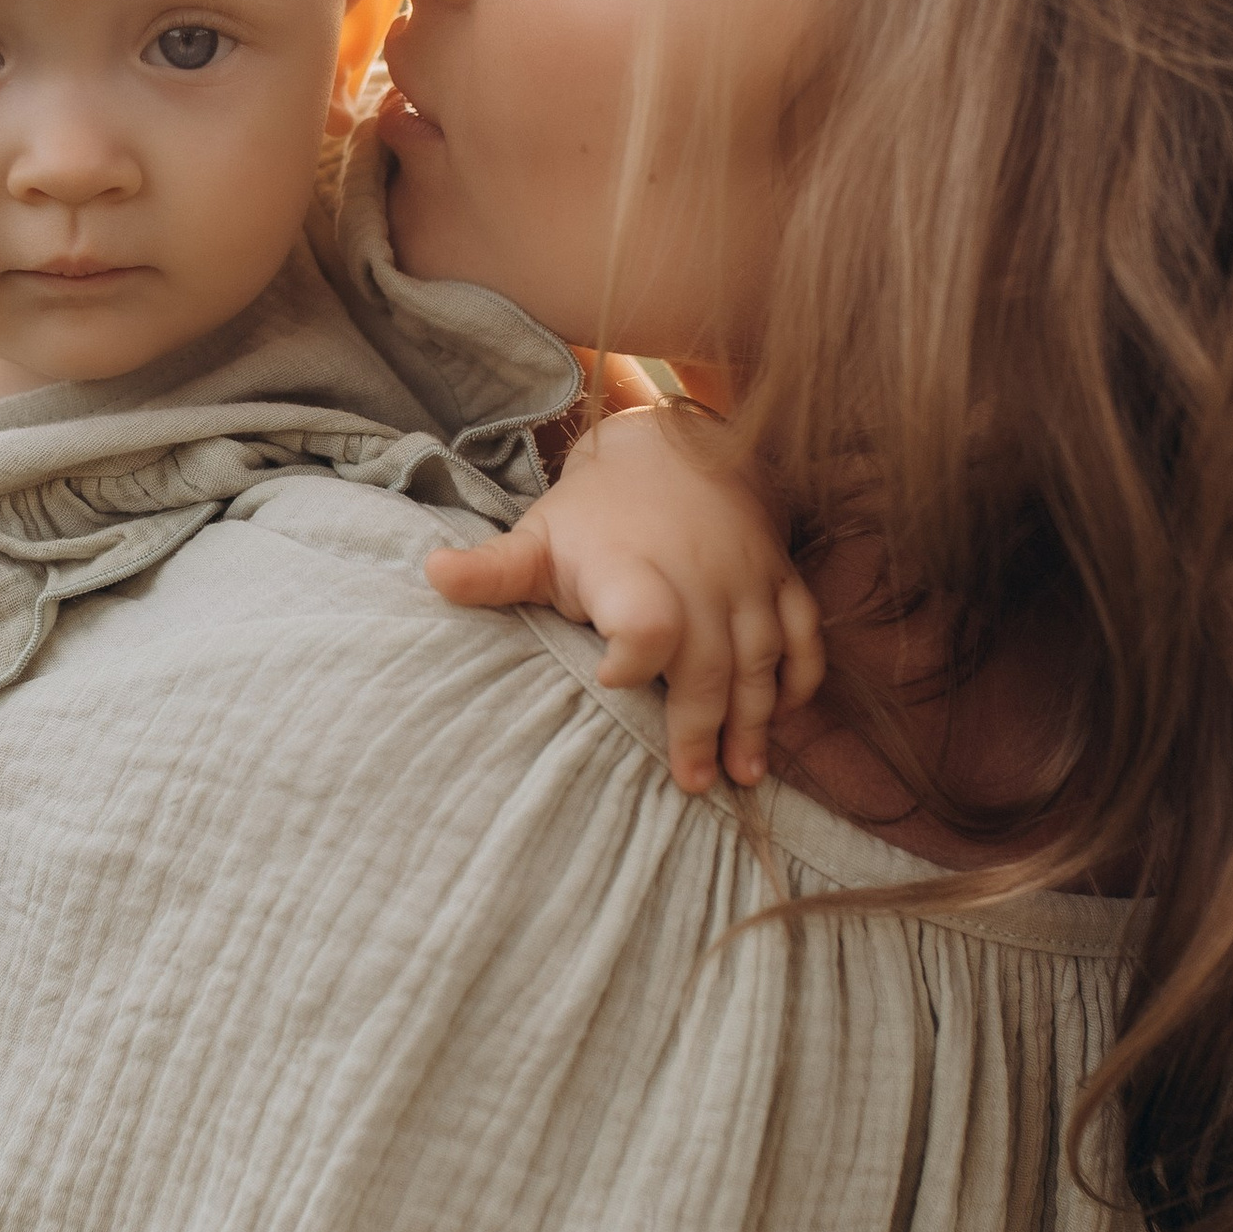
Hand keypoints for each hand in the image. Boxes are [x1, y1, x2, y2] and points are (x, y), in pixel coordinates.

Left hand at [425, 406, 824, 795]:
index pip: (646, 617)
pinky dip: (800, 680)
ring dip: (756, 720)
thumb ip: (494, 569)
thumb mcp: (539, 538)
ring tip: (743, 774)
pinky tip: (787, 720)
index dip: (634, 653)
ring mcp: (746, 578)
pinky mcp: (779, 578)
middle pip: (708, 661)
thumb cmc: (593, 515)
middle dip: (700, 727)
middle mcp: (698, 576)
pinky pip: (803, 634)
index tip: (611, 682)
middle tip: (693, 784)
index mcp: (632, 569)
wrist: (670, 447)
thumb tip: (429, 573)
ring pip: (761, 659)